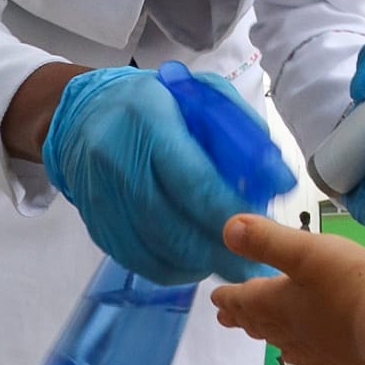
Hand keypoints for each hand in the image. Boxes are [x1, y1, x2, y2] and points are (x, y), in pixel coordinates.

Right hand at [42, 66, 290, 284]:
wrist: (85, 114)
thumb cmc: (159, 100)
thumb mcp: (202, 95)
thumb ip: (240, 133)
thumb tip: (279, 180)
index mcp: (150, 120)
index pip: (193, 180)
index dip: (229, 212)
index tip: (262, 230)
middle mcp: (119, 162)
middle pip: (172, 225)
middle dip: (217, 252)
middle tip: (252, 266)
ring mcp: (101, 199)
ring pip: (154, 251)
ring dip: (197, 265)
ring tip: (229, 265)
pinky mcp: (95, 226)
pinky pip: (138, 261)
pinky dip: (172, 269)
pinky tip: (196, 262)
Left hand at [213, 213, 364, 364]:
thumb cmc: (348, 283)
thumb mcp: (304, 250)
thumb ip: (267, 240)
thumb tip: (228, 229)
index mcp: (278, 304)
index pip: (246, 300)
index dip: (230, 296)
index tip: (216, 297)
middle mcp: (292, 331)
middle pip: (261, 322)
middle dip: (243, 316)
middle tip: (227, 317)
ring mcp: (318, 350)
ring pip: (283, 341)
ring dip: (267, 333)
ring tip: (259, 332)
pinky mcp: (342, 361)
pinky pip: (310, 358)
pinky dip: (298, 351)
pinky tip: (303, 351)